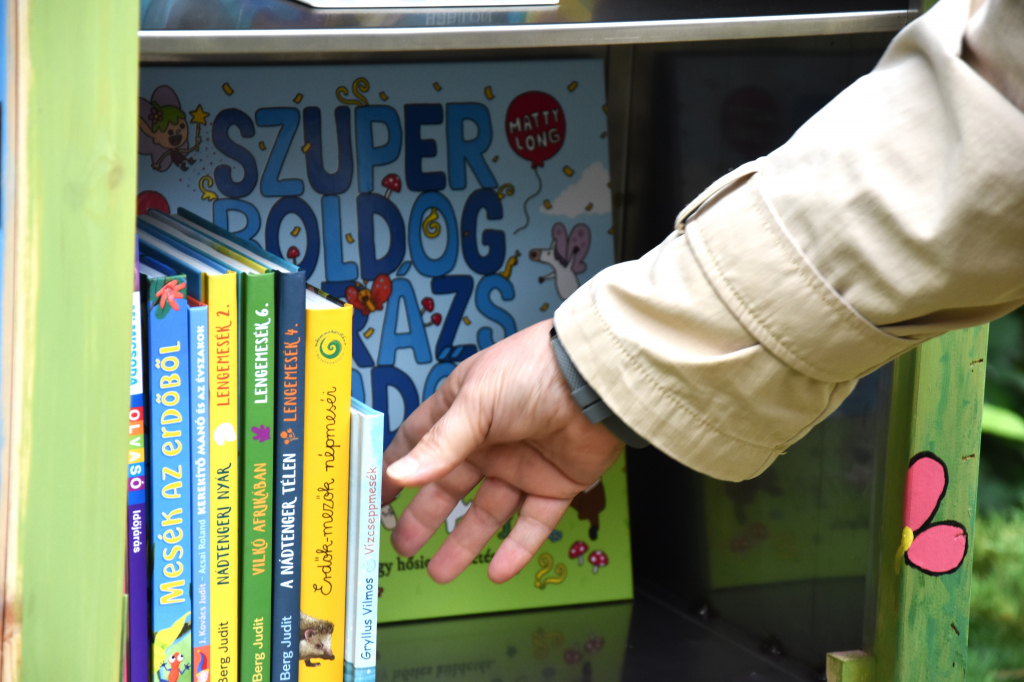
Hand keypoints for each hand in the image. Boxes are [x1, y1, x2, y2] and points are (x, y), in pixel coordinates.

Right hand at [383, 320, 622, 583]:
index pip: (420, 443)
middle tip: (404, 546)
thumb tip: (398, 476)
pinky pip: (532, 523)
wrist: (596, 381)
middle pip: (450, 486)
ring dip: (465, 543)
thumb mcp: (476, 403)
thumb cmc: (532, 373)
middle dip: (427, 517)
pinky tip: (497, 572)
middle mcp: (489, 441)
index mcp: (463, 410)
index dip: (399, 470)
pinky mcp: (555, 485)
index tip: (376, 500)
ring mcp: (522, 465)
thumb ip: (439, 445)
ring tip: (440, 573)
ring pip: (487, 512)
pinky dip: (516, 550)